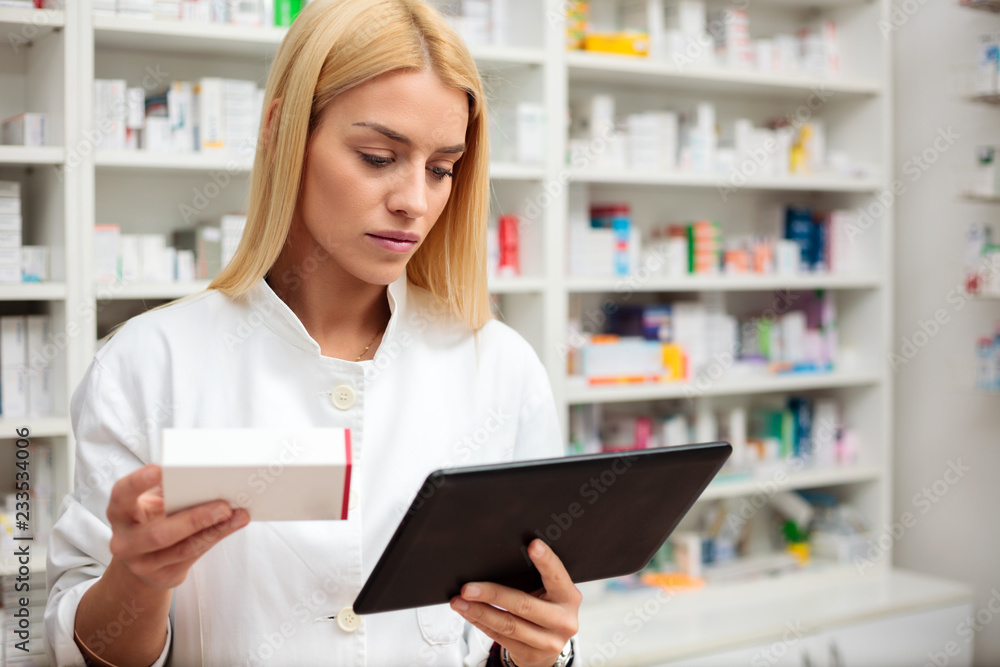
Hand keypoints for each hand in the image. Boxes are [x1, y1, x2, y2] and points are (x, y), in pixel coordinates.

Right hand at [106, 463, 249, 590]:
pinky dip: (216, 537)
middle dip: (195, 519)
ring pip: (182, 548)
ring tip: (238, 514)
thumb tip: (206, 475)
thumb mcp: (153, 504)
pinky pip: (194, 555)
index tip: (161, 469)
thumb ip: (169, 491)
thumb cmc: (153, 520)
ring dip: (215, 529)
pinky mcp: (163, 576)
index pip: (122, 495)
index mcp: (120, 513)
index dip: (139, 482)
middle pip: (158, 533)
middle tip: (224, 504)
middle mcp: (125, 541)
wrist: (143, 562)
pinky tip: (234, 524)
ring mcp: (142, 564)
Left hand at [450, 539, 580, 666]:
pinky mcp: (531, 655)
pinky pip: (500, 637)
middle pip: (523, 604)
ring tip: (460, 601)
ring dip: (479, 611)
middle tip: (468, 587)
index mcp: (569, 597)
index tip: (532, 544)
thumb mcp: (549, 592)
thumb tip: (498, 560)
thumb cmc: (546, 608)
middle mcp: (563, 620)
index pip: (556, 576)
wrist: (550, 644)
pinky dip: (481, 623)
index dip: (546, 560)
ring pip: (507, 624)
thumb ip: (536, 578)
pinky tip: (468, 613)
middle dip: (492, 594)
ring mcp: (548, 641)